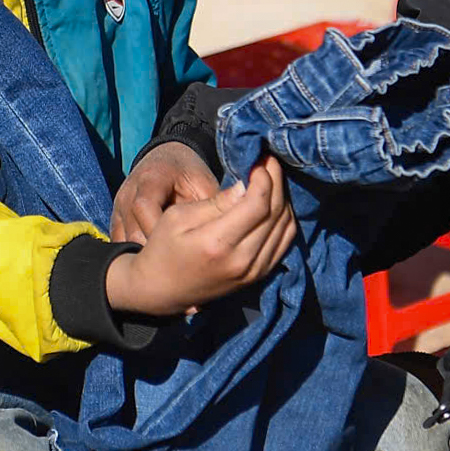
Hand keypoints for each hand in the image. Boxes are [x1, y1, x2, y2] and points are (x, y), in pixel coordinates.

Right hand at [104, 155, 296, 317]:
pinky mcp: (259, 276)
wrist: (163, 289)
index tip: (258, 161)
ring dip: (283, 198)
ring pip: (286, 227)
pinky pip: (285, 242)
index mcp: (217, 243)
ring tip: (270, 179)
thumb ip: (216, 203)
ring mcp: (253, 272)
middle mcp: (242, 260)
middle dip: (276, 181)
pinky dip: (284, 219)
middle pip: (276, 213)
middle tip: (269, 162)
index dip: (264, 177)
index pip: (258, 204)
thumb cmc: (164, 247)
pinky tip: (273, 203)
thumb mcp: (178, 217)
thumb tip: (246, 185)